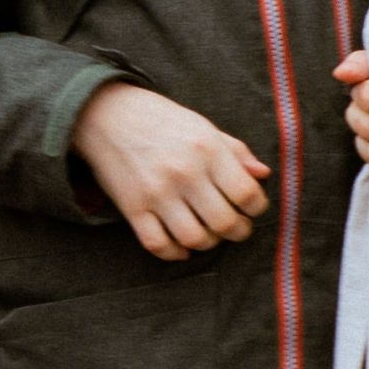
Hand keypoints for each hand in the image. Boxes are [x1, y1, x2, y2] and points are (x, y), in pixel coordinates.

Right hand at [76, 78, 270, 262]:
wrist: (106, 115)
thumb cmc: (161, 121)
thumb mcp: (203, 126)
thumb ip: (236, 151)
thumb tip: (263, 174)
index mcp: (207, 149)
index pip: (247, 194)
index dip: (258, 207)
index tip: (252, 207)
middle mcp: (184, 173)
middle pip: (224, 222)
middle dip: (238, 231)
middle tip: (236, 227)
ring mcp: (156, 193)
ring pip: (194, 238)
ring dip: (208, 243)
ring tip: (209, 234)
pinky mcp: (132, 208)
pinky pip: (158, 244)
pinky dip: (175, 253)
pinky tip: (182, 246)